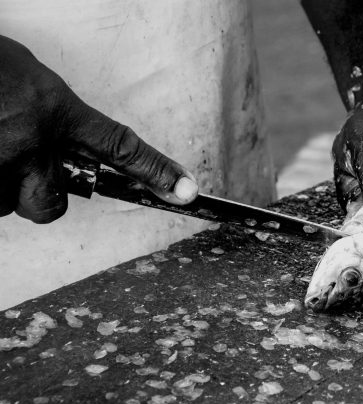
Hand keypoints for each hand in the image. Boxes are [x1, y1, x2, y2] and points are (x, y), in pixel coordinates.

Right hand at [0, 36, 197, 223]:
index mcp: (55, 111)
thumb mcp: (29, 80)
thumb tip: (62, 148)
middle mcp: (31, 144)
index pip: (119, 147)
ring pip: (4, 204)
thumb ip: (54, 118)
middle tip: (18, 168)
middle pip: (51, 207)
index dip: (155, 171)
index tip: (186, 191)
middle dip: (38, 198)